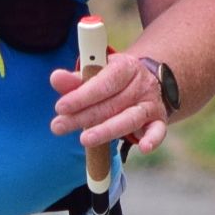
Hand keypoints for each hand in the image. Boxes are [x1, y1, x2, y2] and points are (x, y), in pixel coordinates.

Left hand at [49, 52, 170, 156]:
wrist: (146, 81)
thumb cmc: (113, 80)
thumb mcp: (96, 74)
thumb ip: (75, 79)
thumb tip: (55, 78)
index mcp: (125, 67)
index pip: (103, 82)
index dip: (82, 96)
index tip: (60, 107)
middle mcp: (140, 84)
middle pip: (111, 103)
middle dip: (83, 117)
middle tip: (58, 127)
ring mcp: (151, 103)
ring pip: (130, 118)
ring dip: (107, 130)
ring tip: (85, 139)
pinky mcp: (158, 120)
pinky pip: (158, 131)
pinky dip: (153, 139)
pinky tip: (144, 147)